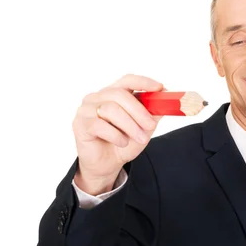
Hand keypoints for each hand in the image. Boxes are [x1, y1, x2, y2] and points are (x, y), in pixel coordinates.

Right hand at [72, 74, 163, 194]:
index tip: (159, 88)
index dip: (143, 82)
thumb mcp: (143, 128)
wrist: (107, 164)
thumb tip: (165, 102)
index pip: (127, 80)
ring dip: (130, 126)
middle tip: (151, 126)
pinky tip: (122, 142)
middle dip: (139, 111)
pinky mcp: (80, 124)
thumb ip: (152, 114)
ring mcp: (86, 109)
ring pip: (111, 109)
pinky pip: (100, 125)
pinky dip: (116, 135)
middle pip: (119, 95)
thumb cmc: (123, 142)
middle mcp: (97, 97)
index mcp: (113, 93)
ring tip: (140, 138)